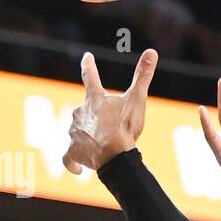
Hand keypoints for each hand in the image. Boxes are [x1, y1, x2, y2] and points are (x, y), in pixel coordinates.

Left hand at [64, 49, 157, 174]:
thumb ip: (143, 76)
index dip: (88, 65)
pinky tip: (78, 169)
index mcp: (94, 99)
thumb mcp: (137, 99)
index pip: (90, 76)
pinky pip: (68, 158)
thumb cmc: (125, 126)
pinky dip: (72, 163)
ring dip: (88, 137)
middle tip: (112, 129)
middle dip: (96, 118)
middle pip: (86, 111)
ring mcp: (73, 132)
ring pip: (78, 132)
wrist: (115, 154)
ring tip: (102, 147)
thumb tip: (152, 51)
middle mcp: (79, 112)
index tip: (87, 57)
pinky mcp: (72, 151)